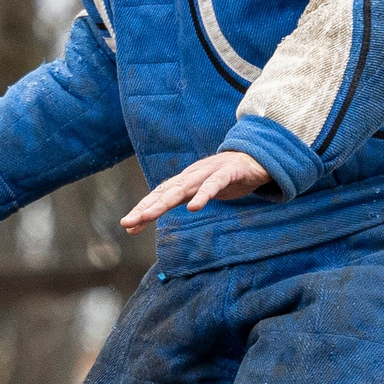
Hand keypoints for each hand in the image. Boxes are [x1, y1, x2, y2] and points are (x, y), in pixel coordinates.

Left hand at [120, 151, 269, 233]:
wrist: (256, 158)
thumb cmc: (226, 177)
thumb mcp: (203, 191)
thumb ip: (187, 200)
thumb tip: (173, 214)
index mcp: (186, 181)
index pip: (159, 195)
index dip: (143, 209)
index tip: (128, 226)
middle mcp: (192, 175)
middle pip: (164, 192)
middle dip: (145, 207)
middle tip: (128, 222)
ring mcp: (208, 172)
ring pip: (182, 188)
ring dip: (164, 202)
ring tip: (149, 215)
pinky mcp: (228, 172)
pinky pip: (213, 184)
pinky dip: (203, 195)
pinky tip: (194, 207)